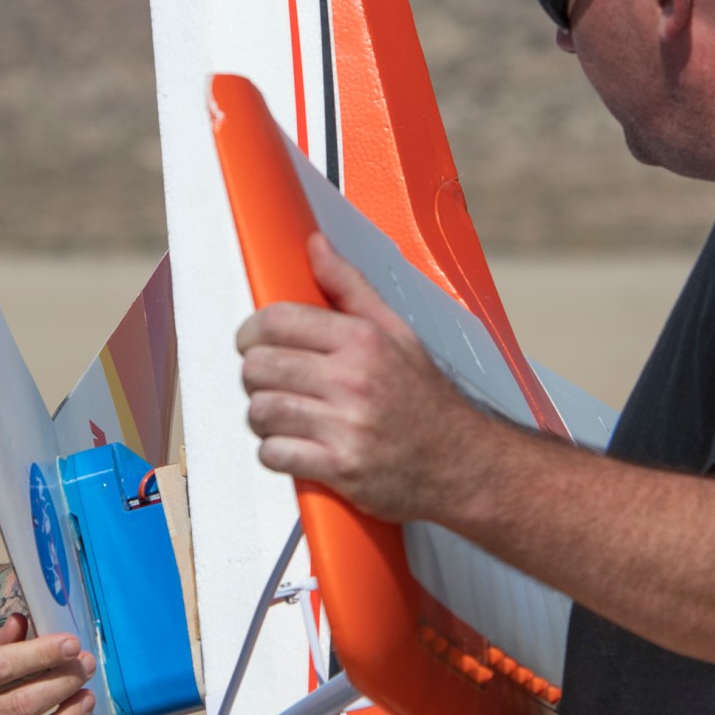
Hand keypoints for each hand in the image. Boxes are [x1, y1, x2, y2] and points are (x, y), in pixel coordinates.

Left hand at [235, 234, 476, 523]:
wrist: (462, 460)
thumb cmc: (424, 396)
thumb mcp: (396, 331)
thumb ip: (349, 286)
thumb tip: (315, 245)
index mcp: (362, 341)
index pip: (276, 322)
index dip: (251, 332)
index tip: (254, 343)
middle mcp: (353, 381)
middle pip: (259, 366)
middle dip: (255, 374)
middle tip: (271, 381)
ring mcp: (346, 427)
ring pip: (261, 411)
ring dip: (263, 415)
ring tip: (282, 414)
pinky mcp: (340, 469)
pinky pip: (274, 454)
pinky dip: (274, 452)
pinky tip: (294, 445)